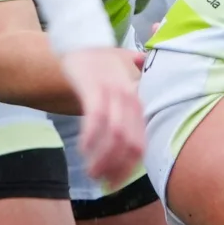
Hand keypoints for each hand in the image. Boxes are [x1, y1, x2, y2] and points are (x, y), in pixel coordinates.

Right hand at [60, 47, 145, 192]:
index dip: (128, 168)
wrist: (84, 40)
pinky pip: (96, 117)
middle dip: (116, 169)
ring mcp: (114, 94)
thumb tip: (129, 145)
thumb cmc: (103, 69)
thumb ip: (127, 113)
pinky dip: (91, 137)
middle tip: (100, 183)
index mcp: (138, 105)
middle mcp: (131, 101)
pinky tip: (82, 149)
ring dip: (103, 158)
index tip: (114, 184)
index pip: (141, 144)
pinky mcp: (95, 88)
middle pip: (131, 144)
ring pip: (116, 134)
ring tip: (90, 172)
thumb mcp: (121, 95)